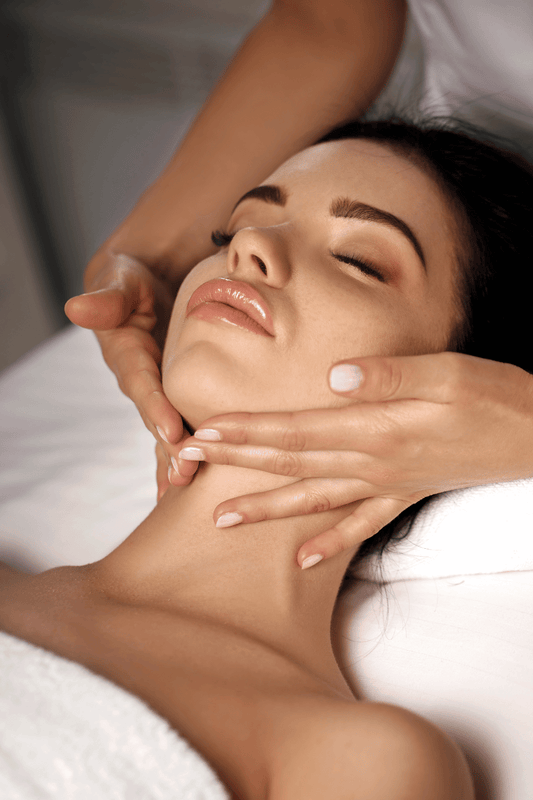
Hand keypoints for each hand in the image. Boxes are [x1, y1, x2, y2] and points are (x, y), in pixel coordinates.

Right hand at [65, 250, 198, 491]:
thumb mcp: (121, 282)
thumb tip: (76, 307)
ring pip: (163, 430)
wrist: (138, 289)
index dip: (155, 408)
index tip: (171, 432)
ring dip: (174, 459)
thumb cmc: (131, 282)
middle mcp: (138, 381)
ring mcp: (153, 393)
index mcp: (127, 355)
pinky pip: (174, 429)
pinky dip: (178, 455)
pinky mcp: (168, 397)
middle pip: (155, 418)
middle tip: (186, 473)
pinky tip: (186, 486)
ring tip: (187, 487)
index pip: (143, 385)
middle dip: (169, 447)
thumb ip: (107, 297)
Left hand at [176, 352, 532, 566]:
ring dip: (266, 508)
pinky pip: (360, 526)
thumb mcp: (449, 372)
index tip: (203, 433)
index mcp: (377, 428)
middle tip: (186, 464)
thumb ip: (387, 375)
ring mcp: (388, 484)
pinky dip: (329, 543)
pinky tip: (303, 559)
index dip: (247, 431)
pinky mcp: (406, 493)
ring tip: (222, 520)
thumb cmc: (497, 398)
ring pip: (314, 499)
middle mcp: (374, 463)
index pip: (295, 430)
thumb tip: (332, 379)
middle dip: (236, 462)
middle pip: (291, 463)